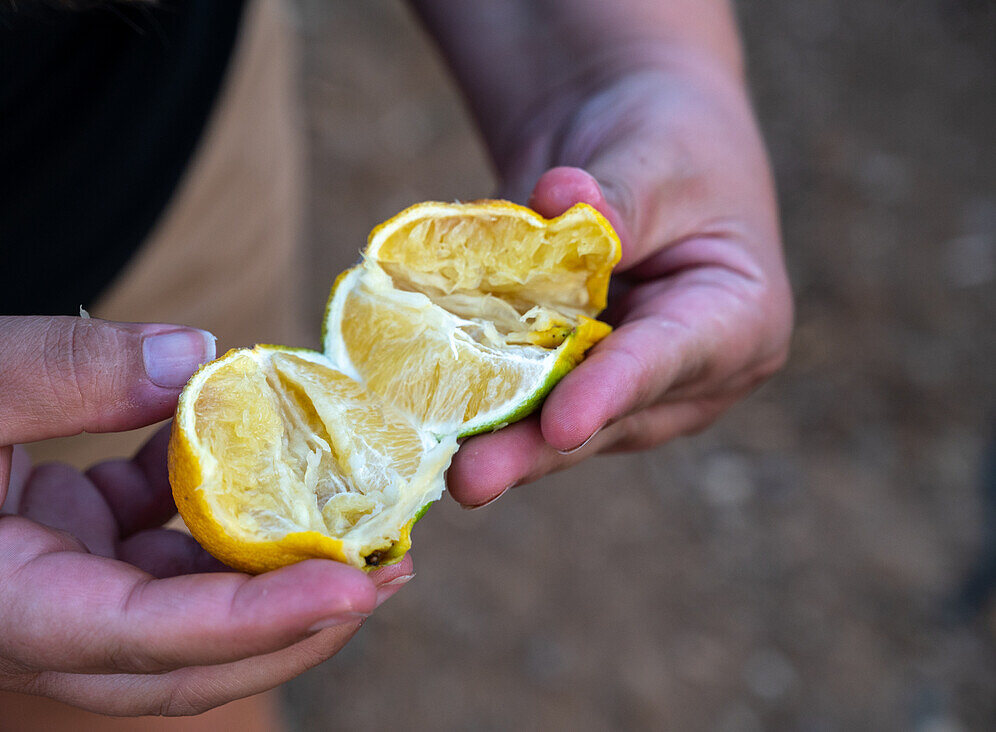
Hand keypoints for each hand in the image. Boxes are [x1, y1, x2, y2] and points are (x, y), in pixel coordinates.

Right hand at [0, 300, 409, 714]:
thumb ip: (66, 369)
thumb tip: (202, 363)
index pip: (141, 637)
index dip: (254, 620)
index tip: (351, 586)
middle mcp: (27, 620)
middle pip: (183, 659)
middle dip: (292, 626)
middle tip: (385, 572)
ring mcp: (52, 583)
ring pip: (184, 606)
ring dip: (269, 570)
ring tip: (356, 523)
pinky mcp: (68, 542)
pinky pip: (160, 540)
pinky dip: (215, 505)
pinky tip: (258, 458)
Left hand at [449, 62, 792, 507]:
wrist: (627, 138)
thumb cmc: (669, 142)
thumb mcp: (658, 157)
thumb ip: (615, 196)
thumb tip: (560, 204)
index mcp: (735, 322)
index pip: (668, 360)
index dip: (611, 392)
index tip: (562, 425)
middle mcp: (679, 376)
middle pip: (603, 418)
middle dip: (533, 448)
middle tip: (472, 481)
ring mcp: (614, 385)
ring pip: (549, 420)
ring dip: (490, 439)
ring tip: (436, 465)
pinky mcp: (558, 376)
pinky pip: (514, 392)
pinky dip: (469, 399)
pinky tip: (419, 414)